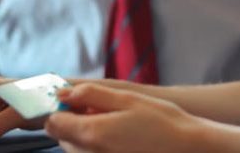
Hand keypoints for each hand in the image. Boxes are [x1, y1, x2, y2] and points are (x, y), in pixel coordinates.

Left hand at [45, 83, 204, 152]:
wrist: (187, 150)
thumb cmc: (160, 121)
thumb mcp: (127, 98)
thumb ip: (91, 94)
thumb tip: (63, 93)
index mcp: (92, 134)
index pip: (53, 123)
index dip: (61, 107)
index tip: (76, 98)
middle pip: (63, 135)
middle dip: (75, 119)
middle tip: (103, 108)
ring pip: (75, 147)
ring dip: (86, 132)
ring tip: (116, 123)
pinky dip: (97, 144)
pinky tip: (120, 137)